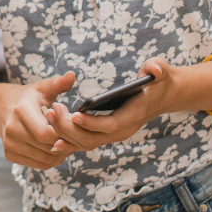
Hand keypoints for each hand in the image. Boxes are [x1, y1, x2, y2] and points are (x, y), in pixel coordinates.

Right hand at [1, 72, 75, 169]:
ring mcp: (9, 144)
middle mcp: (12, 129)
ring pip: (44, 159)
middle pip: (46, 147)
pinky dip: (51, 161)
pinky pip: (38, 165)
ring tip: (67, 143)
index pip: (45, 133)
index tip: (72, 128)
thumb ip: (58, 83)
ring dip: (60, 155)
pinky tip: (55, 149)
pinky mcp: (9, 154)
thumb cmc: (27, 97)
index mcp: (21, 110)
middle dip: (64, 144)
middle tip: (75, 138)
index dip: (62, 134)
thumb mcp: (41, 88)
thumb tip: (72, 75)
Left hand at [47, 58, 177, 155]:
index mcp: (134, 115)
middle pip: (92, 138)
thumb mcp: (161, 70)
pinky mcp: (106, 134)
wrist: (162, 96)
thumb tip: (154, 69)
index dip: (91, 123)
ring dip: (65, 133)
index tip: (72, 114)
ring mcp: (114, 135)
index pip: (110, 124)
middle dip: (69, 128)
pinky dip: (69, 140)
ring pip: (86, 143)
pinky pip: (85, 142)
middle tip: (52, 111)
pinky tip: (53, 135)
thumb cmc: (159, 80)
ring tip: (48, 116)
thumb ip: (157, 68)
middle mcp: (123, 130)